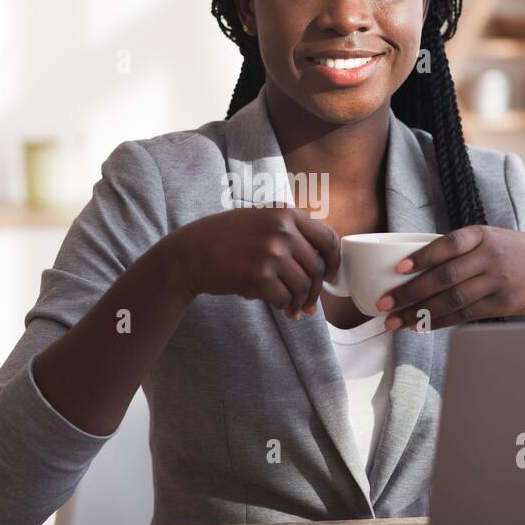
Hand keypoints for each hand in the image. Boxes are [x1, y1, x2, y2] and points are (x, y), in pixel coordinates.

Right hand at [164, 207, 340, 318]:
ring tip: (293, 311)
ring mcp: (271, 252)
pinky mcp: (259, 276)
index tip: (332, 276)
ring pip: (303, 286)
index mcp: (285, 212)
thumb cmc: (223, 239)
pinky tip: (278, 307)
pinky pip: (284, 298)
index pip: (328, 238)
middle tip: (309, 305)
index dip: (335, 262)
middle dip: (316, 291)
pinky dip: (284, 306)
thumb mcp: (258, 220)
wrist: (189, 254)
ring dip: (300, 302)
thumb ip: (288, 232)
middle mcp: (281, 229)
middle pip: (317, 267)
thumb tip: (322, 264)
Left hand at [374, 225, 524, 329]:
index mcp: (481, 234)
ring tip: (394, 322)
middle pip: (445, 277)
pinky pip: (465, 315)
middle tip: (384, 304)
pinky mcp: (502, 304)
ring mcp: (497, 282)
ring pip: (452, 300)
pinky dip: (440, 322)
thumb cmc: (512, 253)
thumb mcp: (491, 238)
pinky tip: (420, 326)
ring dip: (419, 313)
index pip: (448, 244)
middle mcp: (489, 257)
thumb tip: (411, 263)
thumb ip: (459, 247)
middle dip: (410, 292)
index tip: (397, 269)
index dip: (422, 257)